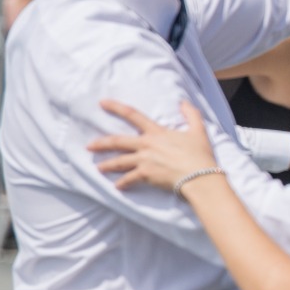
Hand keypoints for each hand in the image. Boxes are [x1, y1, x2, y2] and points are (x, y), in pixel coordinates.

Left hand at [90, 99, 219, 191]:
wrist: (199, 175)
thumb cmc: (200, 154)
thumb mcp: (198, 131)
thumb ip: (191, 114)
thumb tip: (183, 102)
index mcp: (156, 132)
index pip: (133, 115)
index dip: (116, 107)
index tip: (102, 103)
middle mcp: (146, 145)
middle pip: (117, 142)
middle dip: (101, 143)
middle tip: (89, 146)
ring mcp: (144, 160)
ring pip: (119, 161)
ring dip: (107, 165)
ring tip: (99, 168)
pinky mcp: (145, 175)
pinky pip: (129, 179)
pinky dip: (122, 183)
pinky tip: (118, 186)